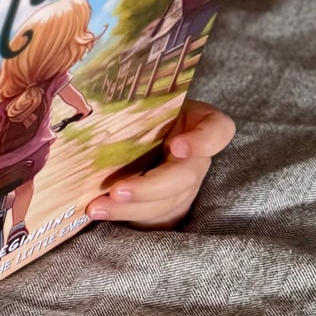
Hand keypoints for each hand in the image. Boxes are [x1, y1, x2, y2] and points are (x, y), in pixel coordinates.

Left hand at [85, 99, 234, 226]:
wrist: (132, 133)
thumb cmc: (140, 111)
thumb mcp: (143, 99)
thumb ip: (135, 100)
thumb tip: (102, 97)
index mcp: (197, 122)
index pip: (218, 130)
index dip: (203, 141)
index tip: (177, 146)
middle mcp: (197, 157)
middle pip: (186, 177)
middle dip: (150, 188)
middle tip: (117, 190)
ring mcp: (186, 186)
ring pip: (166, 203)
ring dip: (130, 208)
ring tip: (97, 207)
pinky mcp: (169, 207)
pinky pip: (153, 218)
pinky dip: (124, 216)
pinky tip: (100, 212)